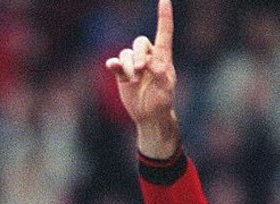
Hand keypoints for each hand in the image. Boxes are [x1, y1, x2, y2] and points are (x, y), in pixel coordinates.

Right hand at [105, 0, 178, 157]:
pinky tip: (113, 68)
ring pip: (126, 53)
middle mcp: (148, 58)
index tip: (164, 0)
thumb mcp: (166, 89)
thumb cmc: (163, 102)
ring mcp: (134, 65)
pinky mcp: (122, 73)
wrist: (150, 116)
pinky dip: (114, 64)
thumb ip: (160, 74)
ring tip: (134, 79)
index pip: (164, 33)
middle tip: (141, 69)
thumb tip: (149, 62)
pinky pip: (115, 62)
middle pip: (140, 42)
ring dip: (128, 64)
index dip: (164, 16)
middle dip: (139, 54)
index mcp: (163, 58)